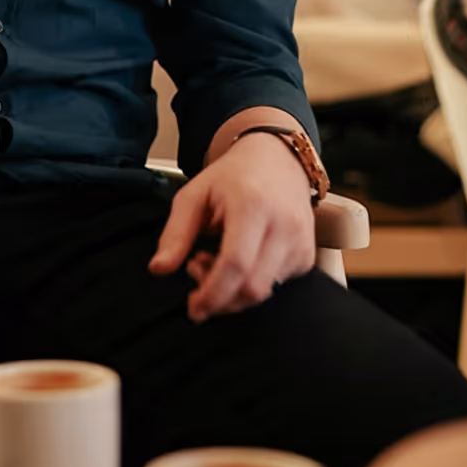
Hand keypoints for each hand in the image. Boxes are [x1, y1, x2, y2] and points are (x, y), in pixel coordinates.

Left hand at [148, 133, 315, 321]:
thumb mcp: (194, 194)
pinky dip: (252, 283)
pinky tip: (240, 260)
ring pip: (265, 292)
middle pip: (253, 287)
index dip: (213, 294)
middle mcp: (283, 225)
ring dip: (233, 291)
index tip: (193, 307)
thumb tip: (159, 269)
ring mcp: (300, 241)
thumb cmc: (233, 177)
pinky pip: (277, 286)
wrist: (277, 159)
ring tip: (215, 260)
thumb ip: (175, 233)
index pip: (236, 264)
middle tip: (197, 270)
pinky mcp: (307, 255)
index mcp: (252, 205)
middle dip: (220, 297)